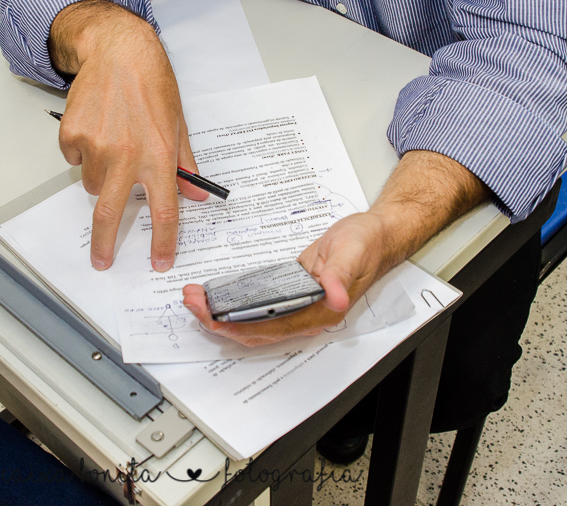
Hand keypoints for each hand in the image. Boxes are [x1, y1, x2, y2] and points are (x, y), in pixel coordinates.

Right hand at [50, 1, 207, 271]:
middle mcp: (126, 155)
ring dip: (99, 177)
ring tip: (111, 144)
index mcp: (159, 156)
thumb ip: (184, 163)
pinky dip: (82, 151)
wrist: (118, 51)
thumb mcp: (178, 123)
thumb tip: (194, 195)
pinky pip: (74, 158)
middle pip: (110, 213)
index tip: (160, 261)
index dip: (163, 242)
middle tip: (101, 260)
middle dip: (104, 245)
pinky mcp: (72, 134)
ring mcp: (96, 146)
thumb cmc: (152, 84)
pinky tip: (96, 127)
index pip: (165, 210)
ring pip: (91, 183)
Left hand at [181, 211, 384, 346]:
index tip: (211, 317)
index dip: (236, 327)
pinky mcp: (289, 294)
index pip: (269, 330)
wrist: (375, 236)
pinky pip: (256, 308)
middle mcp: (305, 317)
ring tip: (195, 298)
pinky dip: (234, 305)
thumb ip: (340, 276)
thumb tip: (334, 298)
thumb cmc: (366, 245)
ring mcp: (296, 308)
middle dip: (218, 322)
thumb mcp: (352, 253)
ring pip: (251, 322)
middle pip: (253, 331)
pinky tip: (217, 295)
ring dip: (221, 315)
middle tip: (191, 303)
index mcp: (319, 313)